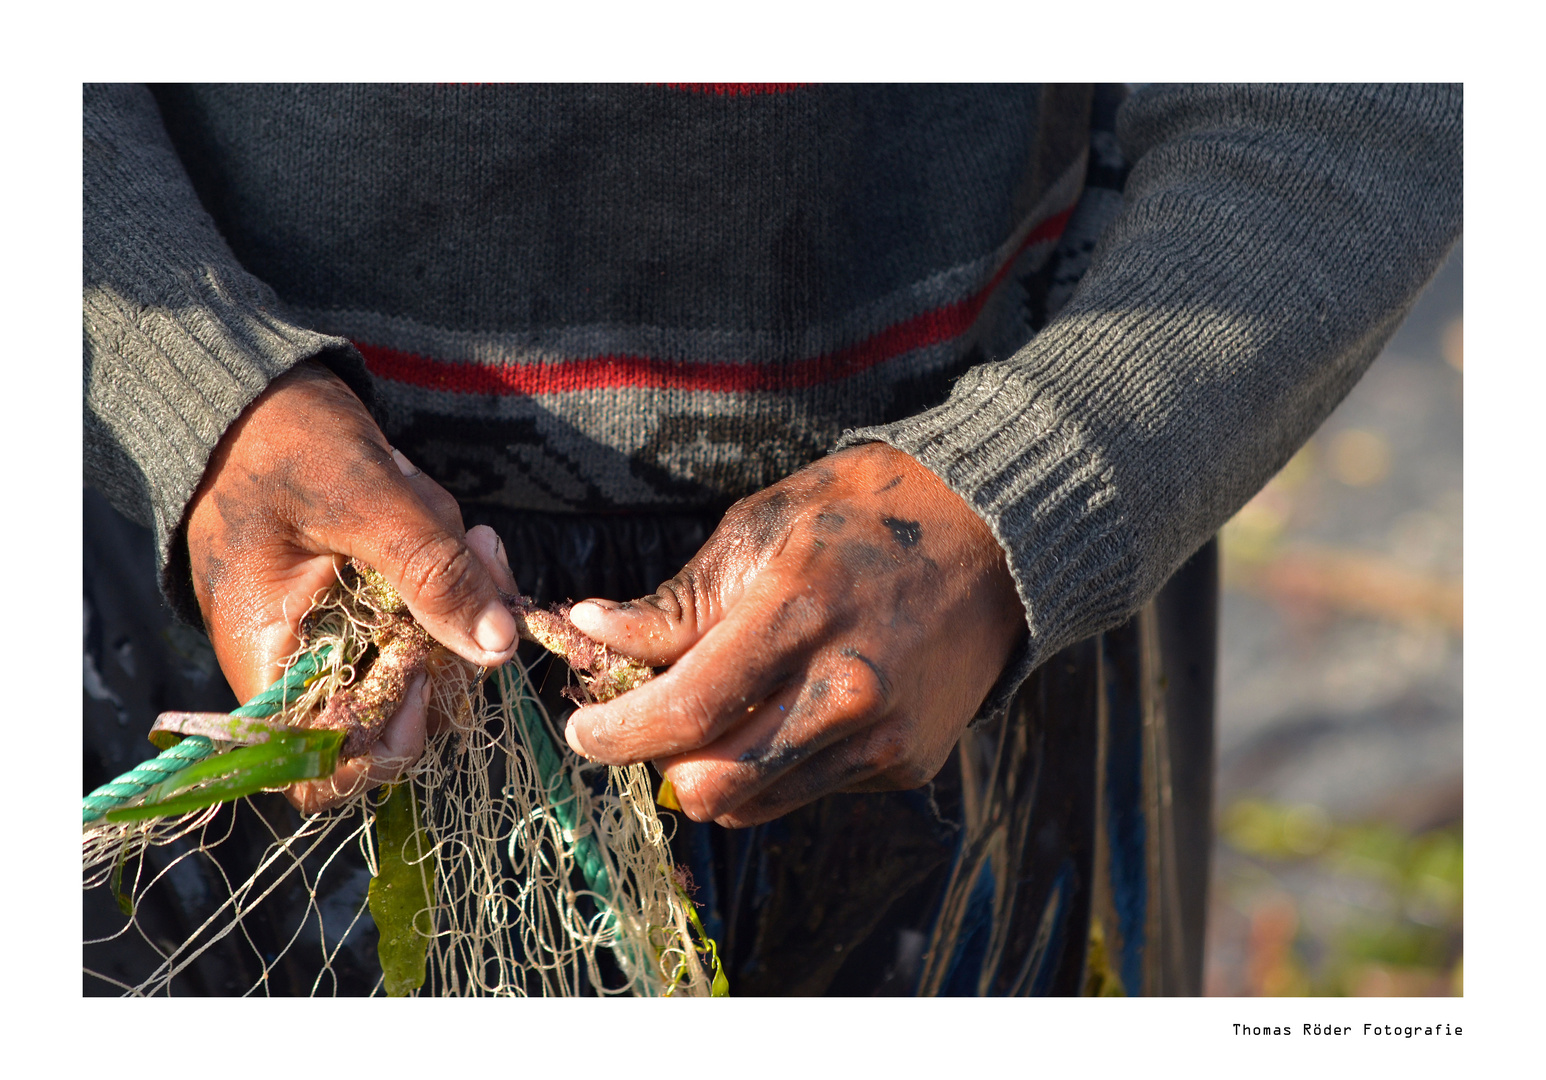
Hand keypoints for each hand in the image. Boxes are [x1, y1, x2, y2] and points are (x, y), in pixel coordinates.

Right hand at [184, 361, 518, 811]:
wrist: (264, 403)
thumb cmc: (286, 442)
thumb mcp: (363, 495)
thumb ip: (430, 571)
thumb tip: (497, 648)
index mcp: (268, 656)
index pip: (319, 769)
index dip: (383, 748)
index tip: (427, 682)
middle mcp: (304, 664)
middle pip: (398, 717)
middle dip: (452, 645)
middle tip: (477, 560)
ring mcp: (344, 640)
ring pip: (430, 666)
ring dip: (460, 603)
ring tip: (461, 532)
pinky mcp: (373, 614)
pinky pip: (431, 625)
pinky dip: (454, 585)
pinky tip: (457, 533)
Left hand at [562, 442, 1026, 826]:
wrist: (999, 537)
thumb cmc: (868, 515)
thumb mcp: (763, 529)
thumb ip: (678, 602)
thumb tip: (591, 632)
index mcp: (802, 617)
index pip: (684, 713)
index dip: (615, 733)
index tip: (583, 730)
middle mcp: (847, 694)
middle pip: (710, 784)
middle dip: (657, 760)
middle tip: (644, 719)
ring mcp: (883, 740)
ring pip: (753, 805)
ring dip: (710, 772)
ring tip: (714, 712)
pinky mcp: (906, 766)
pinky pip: (805, 790)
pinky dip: (773, 765)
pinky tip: (789, 707)